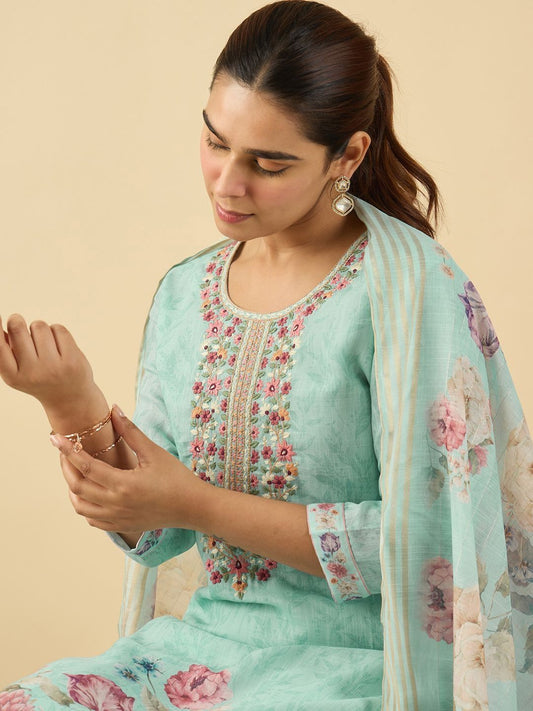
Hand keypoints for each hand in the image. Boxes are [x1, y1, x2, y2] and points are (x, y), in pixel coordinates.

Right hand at [0, 314, 94, 410]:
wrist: (68, 397)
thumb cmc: (36, 376)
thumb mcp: (16, 370)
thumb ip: (4, 349)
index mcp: (12, 376)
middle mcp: (32, 373)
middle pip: (18, 328)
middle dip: (16, 320)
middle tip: (16, 320)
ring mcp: (53, 367)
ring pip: (39, 326)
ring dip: (39, 329)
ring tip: (42, 342)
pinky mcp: (72, 360)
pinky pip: (58, 329)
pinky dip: (56, 332)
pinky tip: (57, 345)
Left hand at [51, 406, 202, 532]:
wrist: (192, 507)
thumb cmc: (176, 478)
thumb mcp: (154, 452)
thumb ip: (131, 431)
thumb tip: (114, 409)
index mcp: (123, 485)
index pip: (86, 466)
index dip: (68, 451)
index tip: (55, 438)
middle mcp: (116, 504)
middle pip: (77, 487)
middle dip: (66, 467)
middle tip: (64, 452)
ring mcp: (117, 518)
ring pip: (80, 507)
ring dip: (72, 488)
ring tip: (75, 471)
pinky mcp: (121, 526)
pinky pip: (92, 519)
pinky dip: (84, 506)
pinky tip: (90, 492)